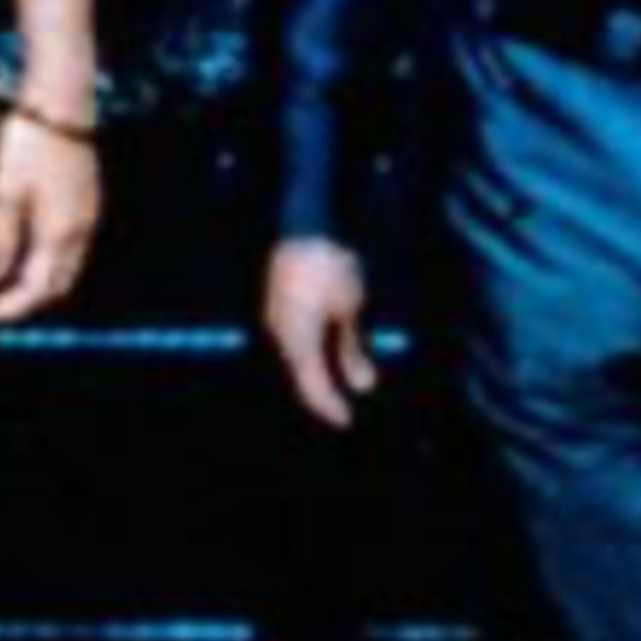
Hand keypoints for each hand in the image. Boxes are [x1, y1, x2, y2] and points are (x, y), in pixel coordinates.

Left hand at [0, 109, 99, 323]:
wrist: (60, 101)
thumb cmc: (27, 144)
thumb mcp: (2, 191)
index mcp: (58, 233)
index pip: (35, 288)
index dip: (10, 307)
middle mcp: (80, 229)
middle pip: (58, 283)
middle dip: (29, 298)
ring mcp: (89, 212)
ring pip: (68, 264)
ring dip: (41, 278)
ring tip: (8, 275)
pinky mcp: (88, 196)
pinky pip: (73, 243)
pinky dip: (50, 257)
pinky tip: (28, 244)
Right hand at [264, 235, 381, 429]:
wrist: (309, 220)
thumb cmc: (331, 266)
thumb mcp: (349, 308)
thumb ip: (352, 349)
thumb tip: (364, 386)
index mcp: (296, 341)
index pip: (312, 388)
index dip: (330, 407)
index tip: (346, 421)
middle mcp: (280, 333)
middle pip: (302, 373)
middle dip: (323, 389)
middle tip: (343, 402)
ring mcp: (276, 314)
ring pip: (298, 354)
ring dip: (320, 366)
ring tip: (343, 370)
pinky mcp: (279, 298)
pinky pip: (296, 334)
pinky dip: (314, 346)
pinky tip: (331, 344)